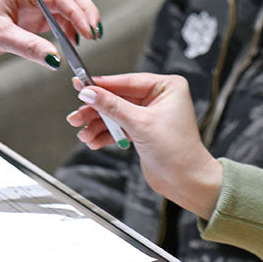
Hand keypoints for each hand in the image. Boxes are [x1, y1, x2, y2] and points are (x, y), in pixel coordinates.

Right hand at [67, 72, 222, 219]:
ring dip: (98, 124)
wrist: (185, 179)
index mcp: (168, 87)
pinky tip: (94, 140)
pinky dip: (106, 134)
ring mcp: (151, 114)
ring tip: (84, 134)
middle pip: (119, 98)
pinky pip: (120, 126)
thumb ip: (112, 107)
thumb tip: (90, 93)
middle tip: (77, 116)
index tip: (80, 85)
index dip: (102, 85)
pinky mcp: (144, 130)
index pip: (128, 81)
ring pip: (116, 113)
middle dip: (97, 109)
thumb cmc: (177, 150)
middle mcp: (160, 98)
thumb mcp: (140, 124)